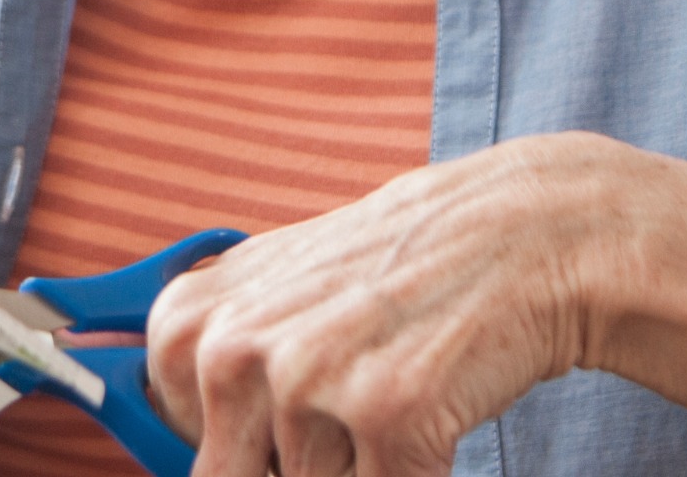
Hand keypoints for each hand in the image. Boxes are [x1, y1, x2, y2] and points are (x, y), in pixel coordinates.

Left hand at [140, 132, 651, 476]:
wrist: (519, 234)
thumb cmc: (392, 273)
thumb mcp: (272, 291)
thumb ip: (211, 360)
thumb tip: (169, 440)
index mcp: (188, 325)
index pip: (167, 444)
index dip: (235, 449)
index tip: (271, 434)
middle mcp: (233, 351)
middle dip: (297, 465)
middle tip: (345, 413)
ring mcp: (307, 382)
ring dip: (362, 469)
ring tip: (393, 397)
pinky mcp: (386, 416)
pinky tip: (434, 418)